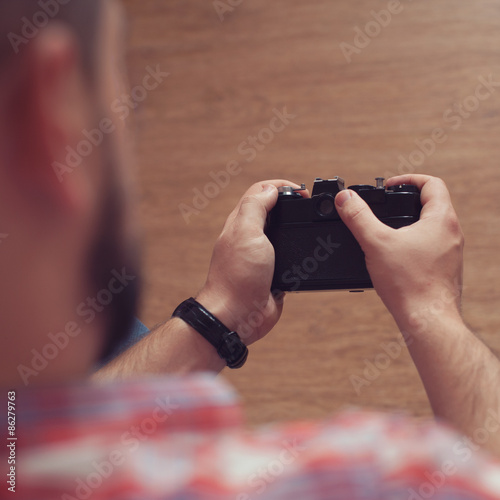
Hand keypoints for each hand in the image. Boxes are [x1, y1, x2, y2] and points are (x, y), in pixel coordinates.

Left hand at [197, 180, 307, 345]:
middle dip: (293, 204)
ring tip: (313, 224)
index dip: (282, 187)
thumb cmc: (237, 276)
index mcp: (242, 222)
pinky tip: (309, 250)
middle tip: (312, 206)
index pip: (261, 192)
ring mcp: (263, 255)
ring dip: (297, 226)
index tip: (302, 192)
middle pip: (273, 209)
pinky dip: (300, 251)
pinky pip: (290, 257)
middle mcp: (251, 236)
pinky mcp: (274, 273)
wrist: (239, 315)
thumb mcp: (246, 232)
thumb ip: (256, 207)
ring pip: (283, 233)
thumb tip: (271, 189)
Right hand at [335, 174, 463, 331]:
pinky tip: (394, 256)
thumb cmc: (410, 284)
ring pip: (431, 227)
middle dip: (406, 201)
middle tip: (384, 205)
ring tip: (386, 229)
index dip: (408, 180)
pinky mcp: (444, 270)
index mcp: (442, 220)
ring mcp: (450, 253)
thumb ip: (358, 217)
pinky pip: (430, 247)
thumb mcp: (376, 243)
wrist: (428, 321)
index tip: (389, 186)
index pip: (432, 184)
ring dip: (409, 223)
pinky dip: (413, 243)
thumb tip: (344, 198)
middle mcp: (451, 234)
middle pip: (433, 204)